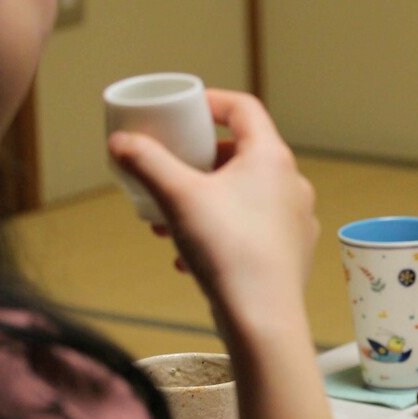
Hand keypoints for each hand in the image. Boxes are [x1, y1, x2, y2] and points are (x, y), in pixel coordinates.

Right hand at [108, 90, 317, 338]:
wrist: (262, 316)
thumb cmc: (229, 251)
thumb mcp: (176, 197)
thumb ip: (146, 162)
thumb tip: (121, 142)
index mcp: (272, 158)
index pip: (244, 108)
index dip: (210, 102)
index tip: (184, 111)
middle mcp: (292, 184)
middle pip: (240, 155)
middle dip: (195, 165)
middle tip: (166, 176)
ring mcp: (296, 219)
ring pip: (242, 196)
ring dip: (201, 203)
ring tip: (166, 223)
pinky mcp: (291, 251)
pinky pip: (250, 229)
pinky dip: (218, 232)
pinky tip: (188, 256)